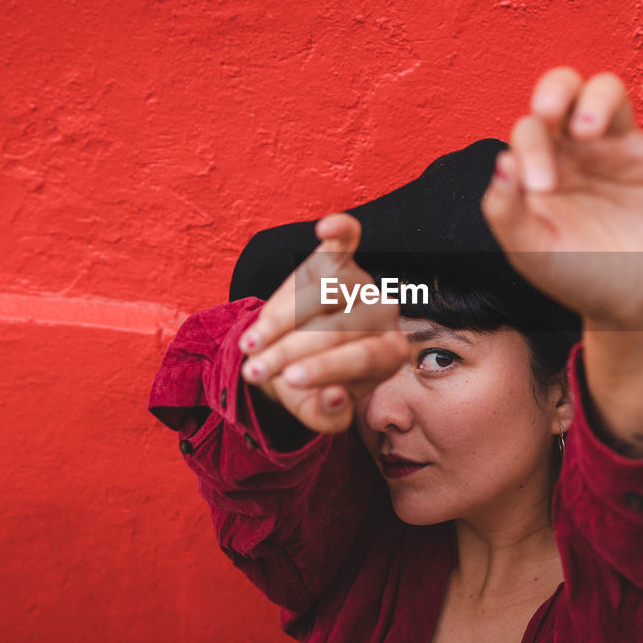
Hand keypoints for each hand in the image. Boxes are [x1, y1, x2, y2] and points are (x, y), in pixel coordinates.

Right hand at [237, 214, 408, 433]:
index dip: (325, 367)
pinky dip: (340, 232)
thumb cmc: (310, 389)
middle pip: (339, 326)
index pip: (363, 356)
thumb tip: (334, 398)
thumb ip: (329, 416)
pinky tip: (330, 227)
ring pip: (320, 295)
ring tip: (251, 346)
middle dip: (291, 351)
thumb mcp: (318, 412)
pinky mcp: (336, 261)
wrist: (291, 360)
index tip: (289, 379)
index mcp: (390, 353)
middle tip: (255, 372)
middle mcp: (382, 314)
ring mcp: (360, 284)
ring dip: (280, 320)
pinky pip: (343, 243)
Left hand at [482, 68, 642, 330]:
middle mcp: (580, 149)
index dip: (531, 147)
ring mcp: (622, 150)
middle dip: (556, 90)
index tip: (542, 190)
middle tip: (551, 113)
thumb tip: (502, 162)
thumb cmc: (578, 278)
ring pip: (611, 94)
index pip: (531, 130)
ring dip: (598, 100)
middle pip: (566, 90)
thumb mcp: (531, 252)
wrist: (633, 307)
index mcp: (544, 164)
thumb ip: (506, 211)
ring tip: (590, 131)